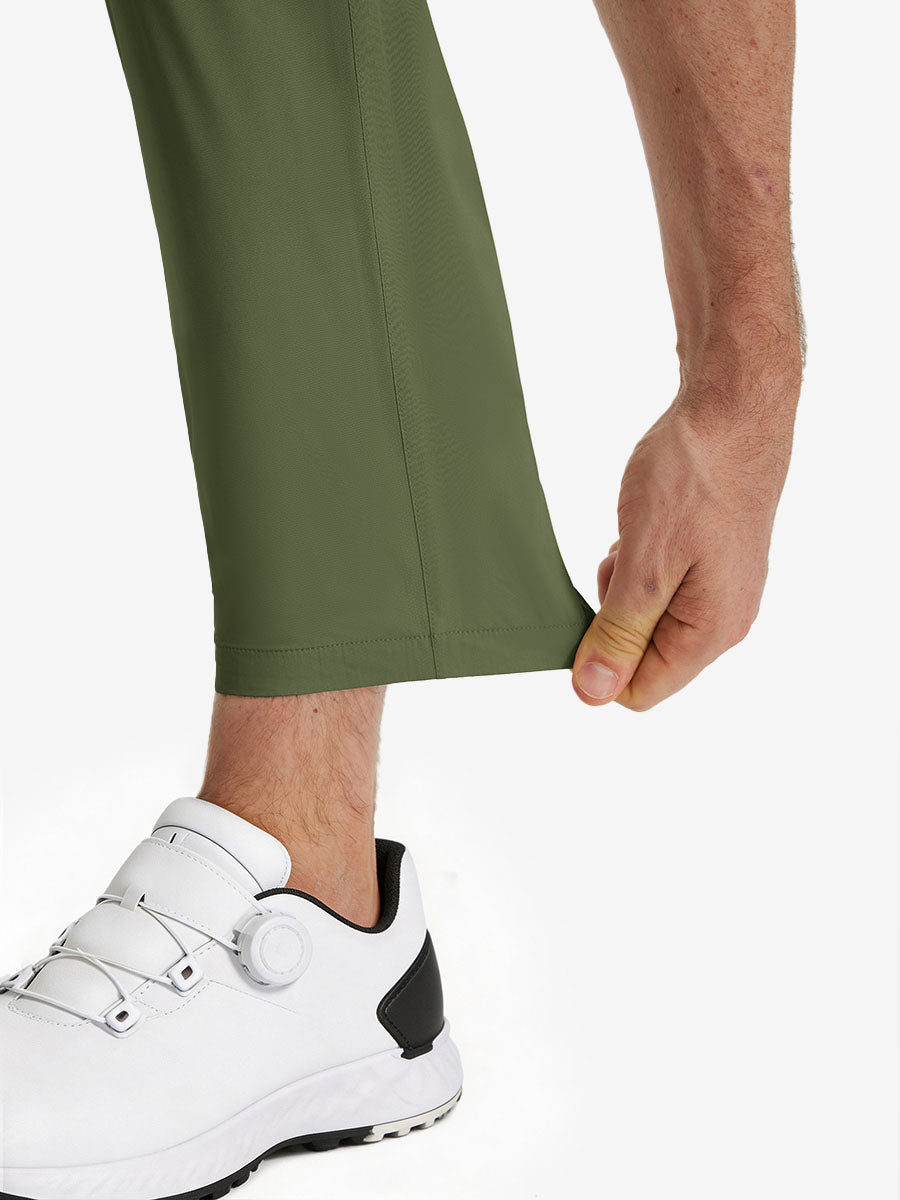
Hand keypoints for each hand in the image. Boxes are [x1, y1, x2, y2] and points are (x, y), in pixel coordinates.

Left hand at [572, 382, 797, 709]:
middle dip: (614, 615)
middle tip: (623, 560)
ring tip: (640, 535)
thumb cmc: (694, 478)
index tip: (597, 607)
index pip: (640, 691)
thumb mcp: (644, 564)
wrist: (732, 408)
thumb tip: (594, 694)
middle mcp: (722, 620)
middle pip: (643, 655)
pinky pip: (656, 583)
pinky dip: (639, 559)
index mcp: (711, 631)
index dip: (603, 660)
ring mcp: (719, 589)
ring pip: (645, 616)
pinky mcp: (709, 562)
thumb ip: (619, 633)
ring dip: (624, 582)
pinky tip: (650, 523)